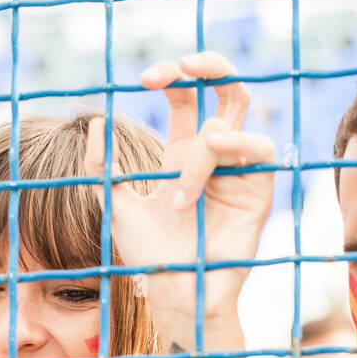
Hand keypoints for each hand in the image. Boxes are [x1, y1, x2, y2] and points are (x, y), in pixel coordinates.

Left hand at [83, 51, 274, 340]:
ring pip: (231, 123)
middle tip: (181, 67)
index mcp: (183, 154)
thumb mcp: (116, 205)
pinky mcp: (259, 191)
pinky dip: (234, 148)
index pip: (186, 97)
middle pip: (226, 88)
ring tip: (181, 197)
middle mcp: (214, 155)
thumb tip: (95, 122)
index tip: (144, 78)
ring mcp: (238, 170)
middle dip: (208, 65)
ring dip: (203, 150)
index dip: (172, 76)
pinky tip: (207, 172)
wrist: (175, 292)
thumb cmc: (150, 254)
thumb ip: (101, 167)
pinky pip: (261, 149)